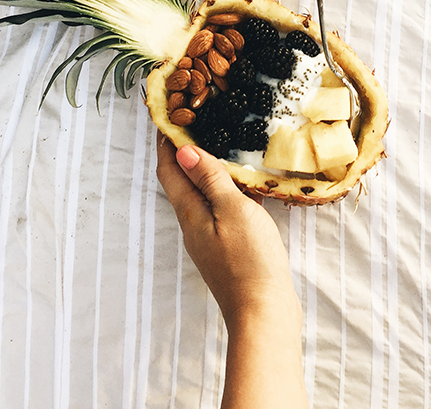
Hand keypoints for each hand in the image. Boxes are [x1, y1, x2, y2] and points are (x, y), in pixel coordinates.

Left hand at [156, 137, 297, 327]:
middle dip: (183, 153)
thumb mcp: (232, 210)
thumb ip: (209, 179)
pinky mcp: (226, 249)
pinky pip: (218, 210)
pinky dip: (223, 191)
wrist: (264, 313)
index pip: (168, 170)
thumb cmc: (249, 260)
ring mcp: (209, 239)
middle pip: (181, 182)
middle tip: (196, 124)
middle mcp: (193, 225)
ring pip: (200, 196)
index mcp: (189, 213)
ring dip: (204, 171)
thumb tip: (182, 150)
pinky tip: (242, 186)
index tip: (170, 116)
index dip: (166, 143)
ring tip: (220, 147)